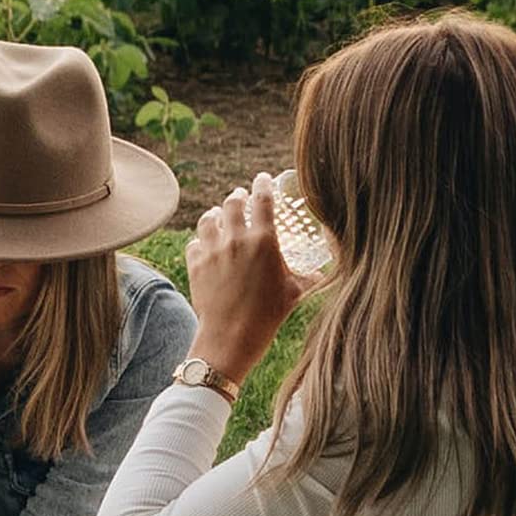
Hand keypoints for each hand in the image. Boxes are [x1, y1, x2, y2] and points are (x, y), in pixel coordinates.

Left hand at [183, 172, 318, 384]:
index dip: (263, 184)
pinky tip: (204, 244)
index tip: (262, 179)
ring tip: (219, 215)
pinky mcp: (195, 264)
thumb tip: (321, 273)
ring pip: (208, 219)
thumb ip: (308, 277)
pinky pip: (194, 242)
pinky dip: (200, 240)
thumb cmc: (268, 316)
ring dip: (216, 214)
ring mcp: (212, 250)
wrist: (231, 336)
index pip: (263, 199)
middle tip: (240, 197)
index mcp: (264, 240)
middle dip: (237, 196)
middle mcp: (236, 239)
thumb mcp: (294, 292)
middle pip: (232, 203)